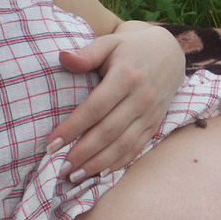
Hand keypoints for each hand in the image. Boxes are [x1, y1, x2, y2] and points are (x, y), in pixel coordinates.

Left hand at [46, 23, 184, 180]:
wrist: (168, 51)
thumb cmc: (129, 48)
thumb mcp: (108, 43)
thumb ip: (86, 53)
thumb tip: (63, 57)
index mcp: (126, 76)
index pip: (95, 107)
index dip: (73, 127)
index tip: (52, 144)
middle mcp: (141, 97)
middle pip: (109, 131)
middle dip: (83, 153)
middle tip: (60, 168)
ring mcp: (151, 113)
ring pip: (124, 144)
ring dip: (98, 164)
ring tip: (75, 176)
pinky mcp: (156, 123)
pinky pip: (137, 147)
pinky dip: (119, 163)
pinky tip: (100, 173)